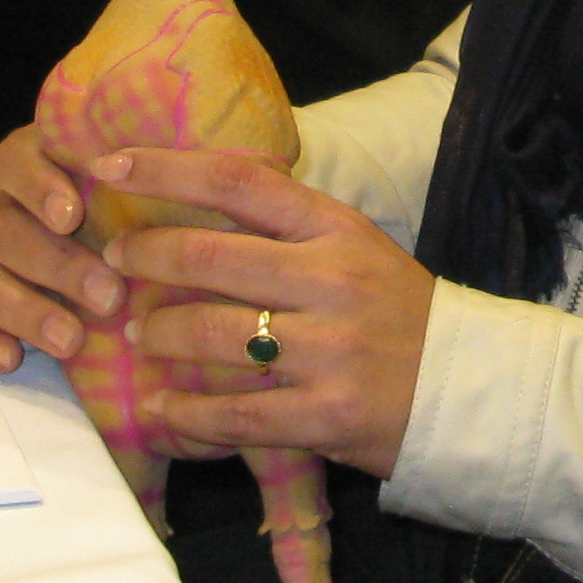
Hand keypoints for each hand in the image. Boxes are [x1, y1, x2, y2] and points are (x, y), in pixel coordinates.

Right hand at [0, 123, 128, 370]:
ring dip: (23, 309)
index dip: (40, 187)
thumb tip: (174, 161)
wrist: (110, 257)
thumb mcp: (136, 183)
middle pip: (1, 227)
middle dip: (54, 264)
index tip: (72, 217)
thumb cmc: (128, 207)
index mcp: (30, 161)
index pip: (20, 161)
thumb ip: (142, 171)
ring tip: (71, 340)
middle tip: (108, 296)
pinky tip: (10, 358)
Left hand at [102, 155, 435, 480]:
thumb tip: (202, 193)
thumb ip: (289, 225)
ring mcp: (329, 351)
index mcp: (337, 229)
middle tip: (113, 261)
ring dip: (160, 335)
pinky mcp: (326, 415)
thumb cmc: (400, 312)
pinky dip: (187, 414)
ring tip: (141, 337)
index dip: (165, 169)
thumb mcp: (356, 247)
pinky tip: (164, 410)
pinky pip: (234, 415)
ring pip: (210, 335)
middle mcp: (331, 281)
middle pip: (208, 257)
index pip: (239, 181)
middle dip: (144, 257)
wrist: (473, 387)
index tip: (109, 167)